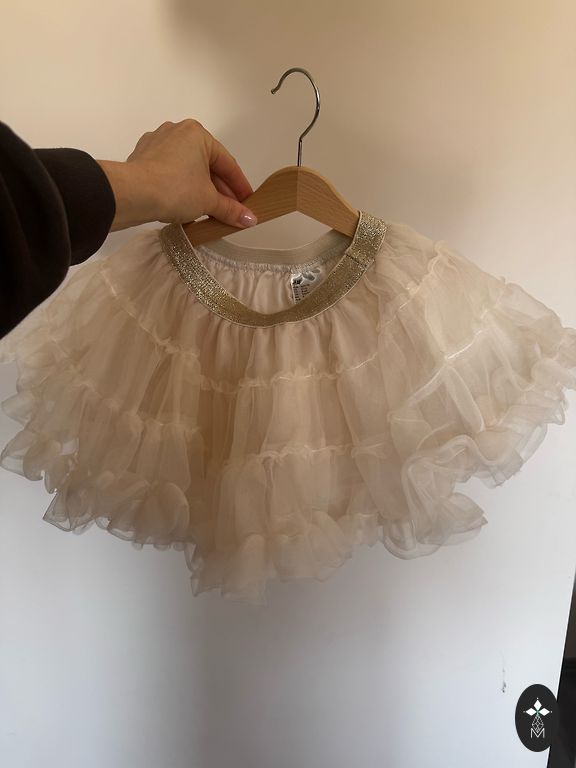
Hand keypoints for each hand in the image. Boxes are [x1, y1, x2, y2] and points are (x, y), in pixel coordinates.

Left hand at [97, 119, 257, 231]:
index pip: (227, 163)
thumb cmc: (176, 190)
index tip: (248, 202)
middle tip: (229, 210)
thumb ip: (231, 210)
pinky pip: (169, 170)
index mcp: (198, 134)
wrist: (132, 194)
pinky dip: (179, 185)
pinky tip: (183, 202)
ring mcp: (157, 142)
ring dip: (199, 187)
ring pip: (187, 167)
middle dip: (219, 189)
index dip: (240, 186)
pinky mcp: (142, 156)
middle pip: (206, 164)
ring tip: (207, 209)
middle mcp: (178, 131)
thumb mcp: (208, 201)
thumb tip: (250, 219)